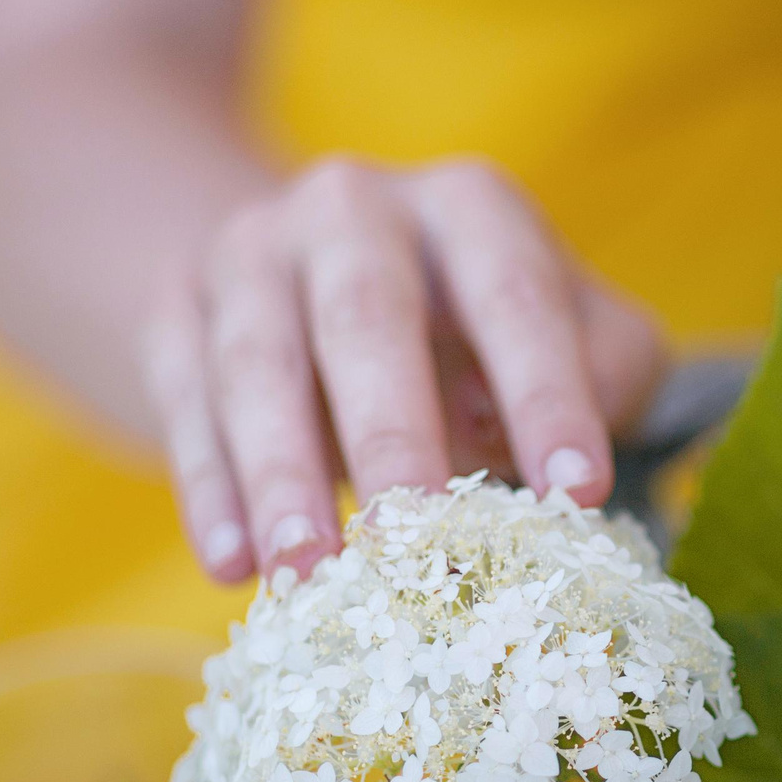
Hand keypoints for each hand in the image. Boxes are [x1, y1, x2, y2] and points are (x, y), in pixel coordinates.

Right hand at [141, 158, 665, 583]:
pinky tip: (233, 567)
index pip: (516, 295)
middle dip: (391, 434)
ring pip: (258, 364)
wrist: (306, 274)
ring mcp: (251, 252)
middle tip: (411, 539)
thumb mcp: (563, 329)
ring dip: (280, 474)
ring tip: (305, 575)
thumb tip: (559, 464)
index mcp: (469, 206)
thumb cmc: (471, 332)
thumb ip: (607, 373)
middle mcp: (354, 207)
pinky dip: (208, 488)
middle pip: (367, 317)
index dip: (550, 396)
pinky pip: (185, 400)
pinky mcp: (175, 307)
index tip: (577, 497)